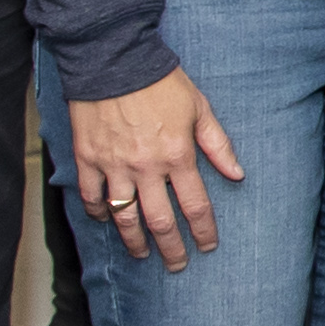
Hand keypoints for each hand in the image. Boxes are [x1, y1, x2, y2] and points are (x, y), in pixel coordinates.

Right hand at [68, 68, 244, 268]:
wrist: (114, 59)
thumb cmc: (161, 81)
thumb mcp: (200, 108)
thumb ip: (218, 144)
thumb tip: (237, 175)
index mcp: (178, 155)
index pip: (195, 205)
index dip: (203, 231)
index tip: (207, 245)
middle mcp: (146, 167)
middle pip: (160, 221)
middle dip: (171, 248)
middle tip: (176, 265)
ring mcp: (113, 165)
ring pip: (124, 216)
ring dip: (134, 241)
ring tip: (142, 254)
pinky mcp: (87, 158)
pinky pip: (91, 196)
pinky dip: (97, 212)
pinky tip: (105, 221)